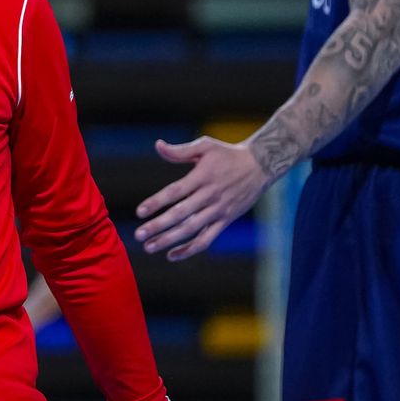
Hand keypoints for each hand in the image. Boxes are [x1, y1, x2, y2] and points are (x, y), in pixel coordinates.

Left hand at [135, 138, 269, 260]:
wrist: (260, 166)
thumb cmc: (227, 154)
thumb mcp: (206, 146)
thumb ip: (180, 151)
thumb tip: (158, 145)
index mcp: (202, 177)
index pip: (175, 191)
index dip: (157, 202)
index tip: (140, 212)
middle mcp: (210, 196)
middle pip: (181, 214)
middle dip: (159, 226)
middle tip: (139, 235)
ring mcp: (219, 210)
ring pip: (192, 230)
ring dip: (170, 240)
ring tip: (150, 247)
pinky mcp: (226, 220)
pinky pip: (207, 239)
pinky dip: (190, 249)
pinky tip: (172, 255)